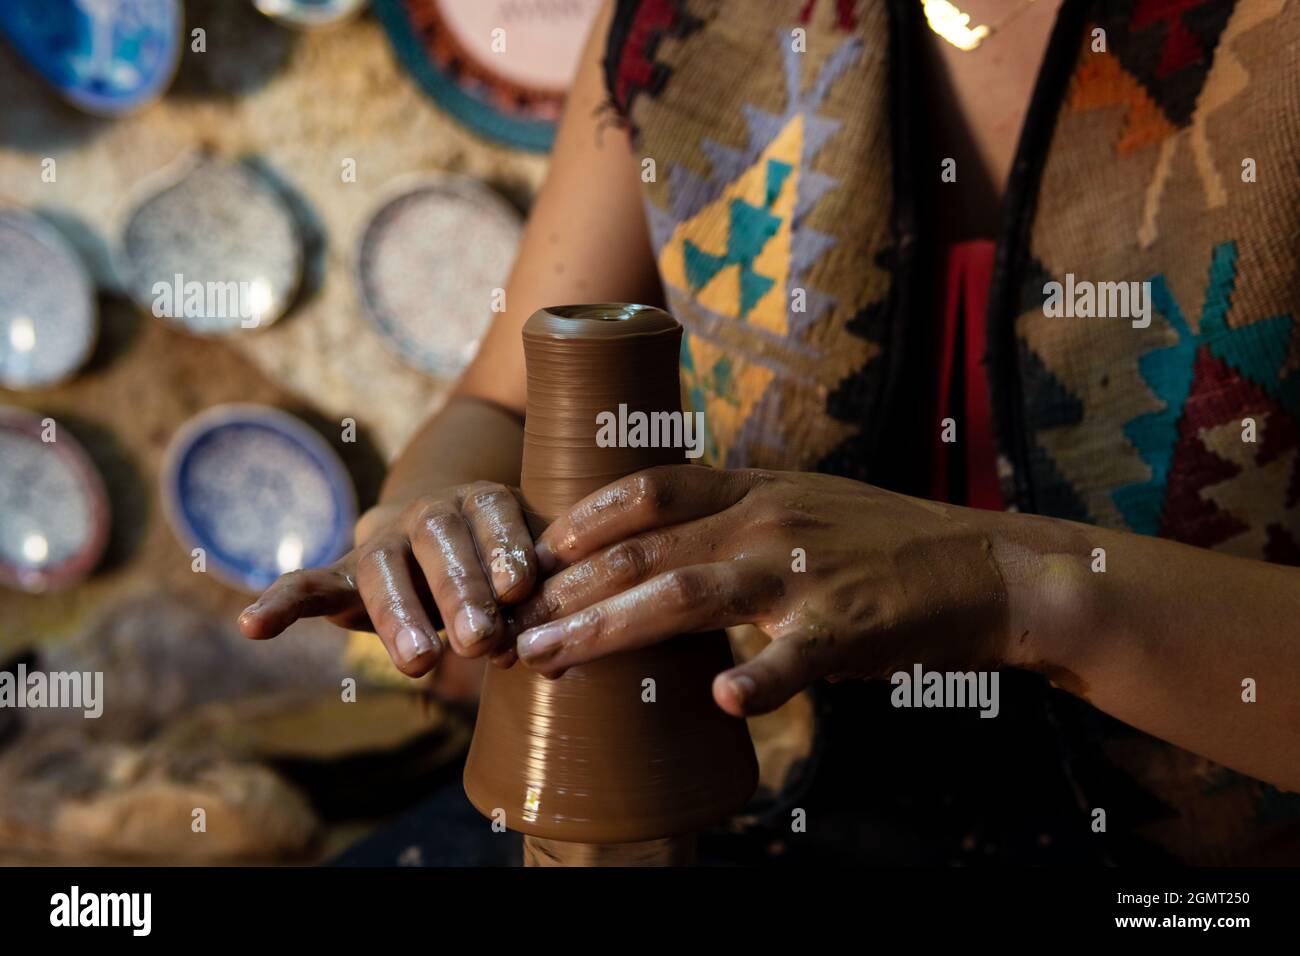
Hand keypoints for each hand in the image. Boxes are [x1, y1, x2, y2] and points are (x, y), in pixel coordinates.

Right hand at [238, 482, 539, 676]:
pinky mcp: (344, 572)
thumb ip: (534, 606)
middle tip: (480, 640)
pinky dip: (282, 601)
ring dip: (400, 615)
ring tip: (422, 663)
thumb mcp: (521, 570)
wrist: (438, 529)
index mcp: (482, 502)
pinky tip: (253, 624)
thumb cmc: (495, 561)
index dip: (507, 550)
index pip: (494, 517)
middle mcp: (431, 513)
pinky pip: (309, 582)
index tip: (519, 589)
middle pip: (440, 543)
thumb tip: (556, 663)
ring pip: (384, 569)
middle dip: (461, 591)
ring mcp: (383, 541)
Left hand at [508, 466, 1013, 716]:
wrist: (979, 566)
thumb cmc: (880, 543)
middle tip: (509, 625)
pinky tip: (723, 700)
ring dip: (610, 628)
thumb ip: (732, 516)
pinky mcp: (846, 628)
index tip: (530, 552)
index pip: (647, 487)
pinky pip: (794, 657)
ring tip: (550, 658)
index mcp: (754, 491)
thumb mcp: (799, 504)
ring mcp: (803, 574)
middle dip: (566, 588)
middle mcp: (766, 523)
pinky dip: (760, 680)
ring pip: (688, 594)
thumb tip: (661, 539)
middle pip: (645, 548)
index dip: (580, 518)